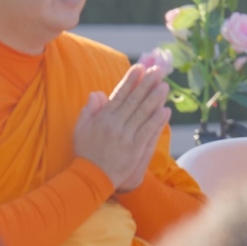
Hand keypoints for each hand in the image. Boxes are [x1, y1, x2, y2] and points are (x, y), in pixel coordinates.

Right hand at [74, 64, 170, 192]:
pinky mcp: (135, 149)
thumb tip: (97, 93)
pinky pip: (148, 131)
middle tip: (157, 71)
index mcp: (102, 118)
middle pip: (134, 101)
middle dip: (146, 85)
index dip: (130, 81)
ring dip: (155, 99)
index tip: (139, 68)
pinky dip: (157, 120)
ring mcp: (125, 137)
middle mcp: (115, 125)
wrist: (91, 176)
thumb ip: (89, 110)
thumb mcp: (80, 129)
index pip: (119, 95)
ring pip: (143, 114)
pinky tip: (166, 110)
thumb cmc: (86, 152)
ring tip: (164, 86)